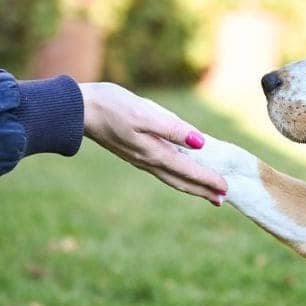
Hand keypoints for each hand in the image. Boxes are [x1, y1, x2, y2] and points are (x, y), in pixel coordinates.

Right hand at [80, 82, 227, 203]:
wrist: (78, 110)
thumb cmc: (111, 106)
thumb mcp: (144, 113)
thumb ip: (172, 128)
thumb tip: (199, 142)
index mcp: (154, 153)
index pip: (189, 170)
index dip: (209, 179)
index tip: (226, 188)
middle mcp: (149, 160)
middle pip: (182, 181)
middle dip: (203, 190)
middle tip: (222, 199)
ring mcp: (141, 158)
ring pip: (172, 178)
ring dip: (191, 186)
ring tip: (207, 193)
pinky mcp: (135, 153)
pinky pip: (163, 170)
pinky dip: (178, 176)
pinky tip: (181, 172)